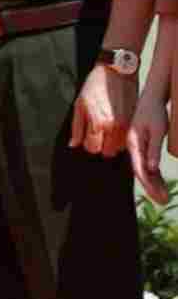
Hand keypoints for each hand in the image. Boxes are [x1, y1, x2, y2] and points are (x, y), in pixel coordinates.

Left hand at [71, 63, 135, 159]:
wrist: (116, 73)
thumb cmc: (95, 86)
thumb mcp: (79, 105)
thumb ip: (77, 128)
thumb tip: (73, 144)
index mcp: (98, 123)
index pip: (93, 148)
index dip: (89, 144)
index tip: (88, 138)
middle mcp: (114, 127)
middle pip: (108, 152)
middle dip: (101, 145)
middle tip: (98, 134)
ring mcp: (127, 125)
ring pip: (120, 148)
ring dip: (113, 142)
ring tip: (108, 128)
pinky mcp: (135, 121)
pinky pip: (129, 139)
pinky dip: (122, 137)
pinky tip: (117, 126)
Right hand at [127, 81, 170, 206]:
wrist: (153, 97)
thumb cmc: (154, 111)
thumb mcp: (156, 129)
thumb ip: (153, 148)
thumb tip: (152, 168)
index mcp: (134, 143)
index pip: (140, 169)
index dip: (149, 184)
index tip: (159, 197)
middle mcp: (134, 147)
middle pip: (142, 172)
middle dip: (153, 188)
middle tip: (164, 201)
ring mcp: (139, 146)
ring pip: (146, 169)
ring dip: (155, 184)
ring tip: (164, 197)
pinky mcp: (146, 145)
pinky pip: (149, 163)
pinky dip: (155, 175)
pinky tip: (160, 183)